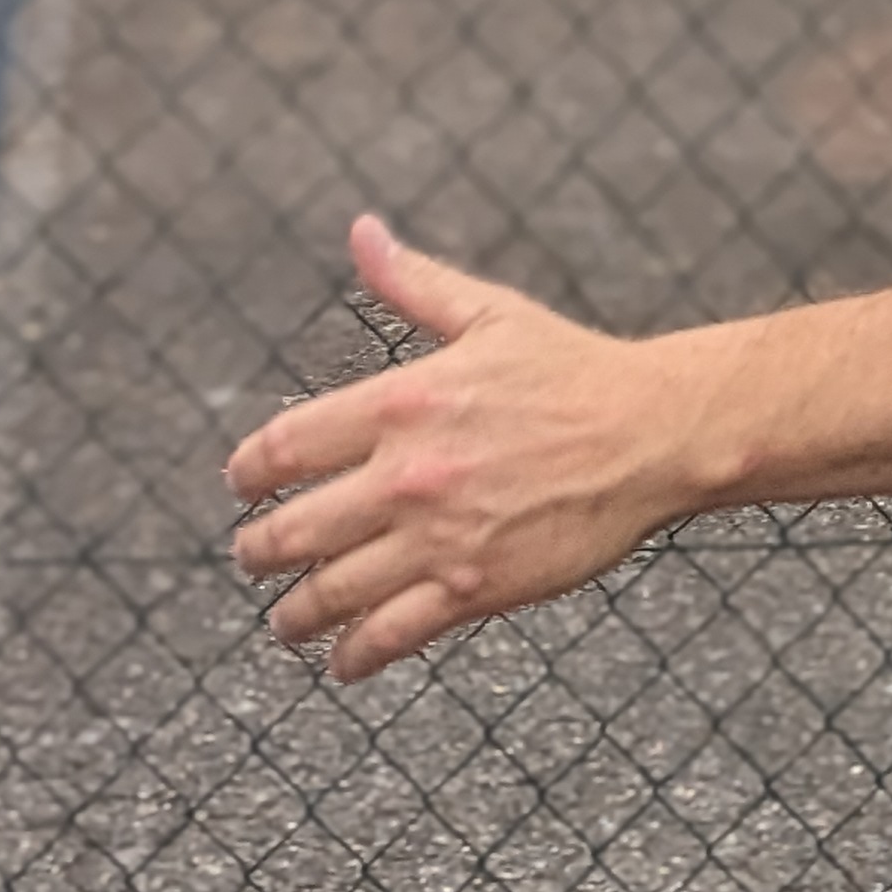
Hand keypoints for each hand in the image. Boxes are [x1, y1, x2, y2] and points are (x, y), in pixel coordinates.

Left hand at [225, 217, 676, 680]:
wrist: (650, 432)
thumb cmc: (573, 370)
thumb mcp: (489, 313)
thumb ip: (412, 281)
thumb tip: (362, 232)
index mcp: (403, 401)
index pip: (286, 446)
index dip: (247, 473)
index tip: (241, 486)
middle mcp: (407, 474)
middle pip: (292, 530)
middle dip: (257, 551)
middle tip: (251, 557)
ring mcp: (438, 538)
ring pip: (329, 593)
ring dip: (293, 614)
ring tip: (286, 620)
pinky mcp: (475, 589)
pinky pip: (390, 635)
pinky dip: (354, 655)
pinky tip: (343, 659)